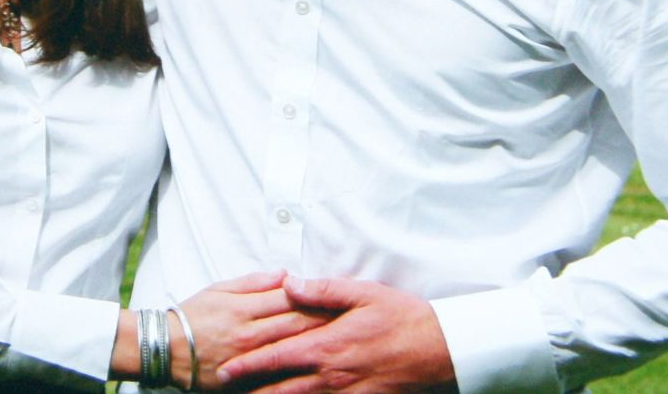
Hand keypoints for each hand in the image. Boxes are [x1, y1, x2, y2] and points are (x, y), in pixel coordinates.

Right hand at [176, 271, 331, 390]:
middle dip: (326, 320)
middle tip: (352, 316)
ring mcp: (249, 360)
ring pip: (292, 350)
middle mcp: (249, 334)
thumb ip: (253, 282)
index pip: (289, 299)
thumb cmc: (192, 315)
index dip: (315, 295)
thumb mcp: (219, 289)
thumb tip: (285, 274)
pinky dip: (297, 371)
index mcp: (244, 309)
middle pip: (296, 325)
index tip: (338, 294)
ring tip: (343, 340)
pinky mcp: (245, 381)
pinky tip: (315, 368)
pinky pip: (277, 376)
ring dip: (318, 344)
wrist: (166, 349)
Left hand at [215, 276, 455, 393]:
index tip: (227, 371)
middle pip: (281, 391)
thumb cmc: (402, 318)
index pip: (277, 358)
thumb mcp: (363, 294)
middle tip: (228, 392)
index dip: (249, 366)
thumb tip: (289, 284)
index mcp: (328, 346)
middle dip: (253, 393)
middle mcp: (332, 375)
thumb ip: (322, 291)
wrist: (440, 350)